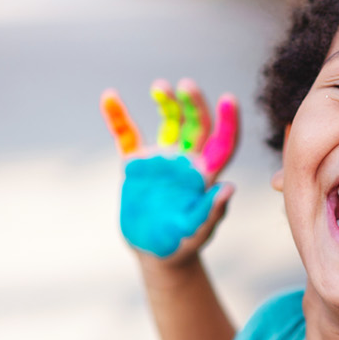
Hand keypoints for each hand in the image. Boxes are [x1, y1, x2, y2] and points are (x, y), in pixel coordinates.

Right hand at [100, 79, 240, 259]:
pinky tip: (109, 96)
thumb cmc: (181, 246)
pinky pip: (126, 135)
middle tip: (186, 86)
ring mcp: (161, 159)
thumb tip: (229, 188)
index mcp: (205, 175)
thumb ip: (211, 212)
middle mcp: (186, 161)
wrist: (154, 254)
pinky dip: (117, 117)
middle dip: (193, 104)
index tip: (229, 99)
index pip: (222, 142)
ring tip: (160, 87)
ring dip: (166, 102)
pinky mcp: (136, 164)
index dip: (228, 122)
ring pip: (168, 122)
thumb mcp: (197, 233)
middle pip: (195, 124)